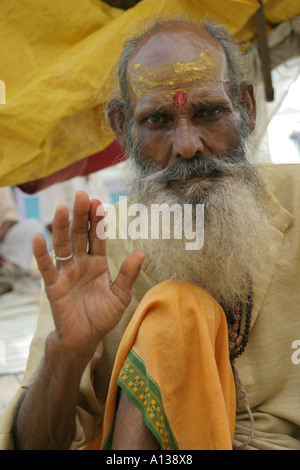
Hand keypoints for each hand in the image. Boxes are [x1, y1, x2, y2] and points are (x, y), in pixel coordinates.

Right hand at [33, 191, 144, 353]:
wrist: (85, 339)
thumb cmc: (103, 316)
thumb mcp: (120, 296)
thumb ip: (128, 275)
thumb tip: (141, 253)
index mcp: (98, 263)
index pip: (97, 237)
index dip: (98, 221)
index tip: (99, 203)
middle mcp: (81, 263)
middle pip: (79, 235)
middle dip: (81, 216)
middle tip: (81, 196)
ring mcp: (66, 272)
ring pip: (63, 246)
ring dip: (61, 227)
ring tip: (61, 208)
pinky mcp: (54, 286)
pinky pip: (46, 268)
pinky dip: (41, 254)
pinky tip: (38, 238)